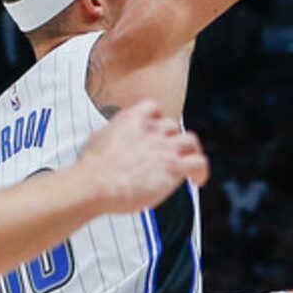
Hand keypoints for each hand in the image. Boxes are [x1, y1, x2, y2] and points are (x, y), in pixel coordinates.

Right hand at [79, 101, 208, 212]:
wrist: (95, 184)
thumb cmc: (91, 169)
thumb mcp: (95, 140)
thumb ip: (108, 135)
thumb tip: (106, 139)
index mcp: (132, 119)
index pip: (153, 109)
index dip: (157, 121)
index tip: (156, 132)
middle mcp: (151, 128)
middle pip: (173, 127)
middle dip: (172, 141)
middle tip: (169, 155)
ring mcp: (164, 146)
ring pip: (191, 141)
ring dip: (191, 152)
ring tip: (189, 166)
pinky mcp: (174, 166)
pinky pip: (199, 162)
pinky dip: (201, 171)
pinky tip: (198, 181)